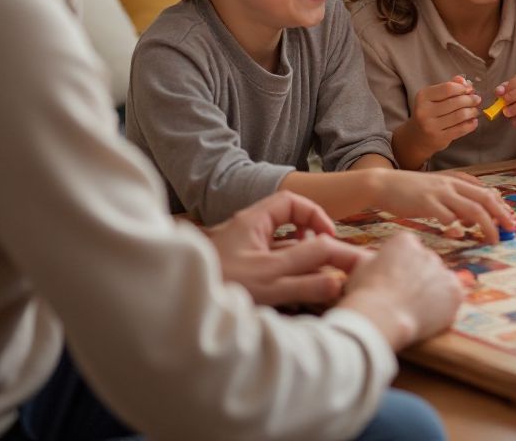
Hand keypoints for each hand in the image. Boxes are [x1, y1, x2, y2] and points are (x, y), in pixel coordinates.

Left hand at [207, 191, 371, 306]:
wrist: (175, 313)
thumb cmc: (221, 289)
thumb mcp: (269, 282)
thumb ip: (307, 279)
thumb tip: (340, 278)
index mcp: (252, 222)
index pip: (291, 202)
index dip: (314, 215)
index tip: (329, 237)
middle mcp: (243, 232)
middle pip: (285, 224)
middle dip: (310, 240)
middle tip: (325, 258)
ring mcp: (236, 252)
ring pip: (275, 247)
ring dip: (296, 259)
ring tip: (312, 276)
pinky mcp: (232, 272)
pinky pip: (264, 265)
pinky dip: (280, 273)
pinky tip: (287, 290)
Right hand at [340, 231, 462, 348]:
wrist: (381, 317)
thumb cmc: (366, 294)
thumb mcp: (361, 268)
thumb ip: (374, 260)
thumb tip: (374, 260)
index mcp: (405, 241)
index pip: (409, 251)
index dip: (400, 269)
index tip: (393, 283)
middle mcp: (428, 251)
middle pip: (425, 265)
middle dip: (418, 280)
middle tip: (404, 299)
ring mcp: (443, 271)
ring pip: (440, 281)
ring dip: (432, 293)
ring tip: (415, 311)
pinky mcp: (455, 291)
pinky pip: (453, 297)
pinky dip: (445, 307)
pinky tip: (429, 317)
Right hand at [374, 170, 514, 243]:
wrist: (385, 184)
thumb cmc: (411, 191)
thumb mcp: (437, 190)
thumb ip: (454, 201)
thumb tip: (470, 219)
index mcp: (455, 181)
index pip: (485, 192)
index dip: (501, 206)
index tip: (510, 219)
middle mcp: (450, 185)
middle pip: (484, 199)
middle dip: (501, 215)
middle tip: (511, 229)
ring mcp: (439, 193)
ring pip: (471, 208)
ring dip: (486, 225)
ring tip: (492, 238)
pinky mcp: (425, 203)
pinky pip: (446, 215)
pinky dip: (455, 225)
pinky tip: (457, 233)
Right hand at [406, 76, 479, 158]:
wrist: (416, 137)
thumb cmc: (428, 112)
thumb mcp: (433, 97)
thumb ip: (448, 87)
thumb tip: (464, 81)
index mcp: (423, 96)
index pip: (448, 88)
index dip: (462, 88)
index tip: (470, 89)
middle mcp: (424, 111)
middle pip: (455, 102)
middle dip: (470, 99)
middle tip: (477, 99)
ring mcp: (431, 126)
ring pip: (459, 116)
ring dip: (472, 112)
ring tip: (476, 110)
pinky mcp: (439, 139)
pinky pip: (460, 129)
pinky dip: (470, 124)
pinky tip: (474, 121)